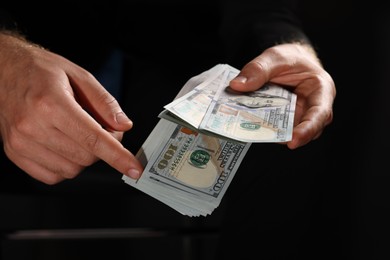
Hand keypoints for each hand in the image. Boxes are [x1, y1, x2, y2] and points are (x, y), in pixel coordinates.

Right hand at [0, 32, 142, 183]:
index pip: (93, 138)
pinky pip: (52, 176)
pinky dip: (66, 166)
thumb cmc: (40, 71)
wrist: (2, 71)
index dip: (118, 156)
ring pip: (71, 169)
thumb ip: (104, 102)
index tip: (133, 168)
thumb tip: (124, 126)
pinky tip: (64, 146)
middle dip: (102, 148)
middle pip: (86, 156)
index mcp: (51, 103)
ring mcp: (21, 142)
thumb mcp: (79, 76)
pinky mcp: (14, 153)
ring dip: (84, 157)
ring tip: (77, 134)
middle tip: (101, 129)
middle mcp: (33, 125)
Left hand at [229, 43, 335, 148]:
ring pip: (288, 131)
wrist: (287, 61)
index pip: (320, 113)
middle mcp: (313, 107)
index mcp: (321, 90)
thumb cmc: (290, 58)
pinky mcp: (283, 120)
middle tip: (267, 137)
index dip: (308, 129)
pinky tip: (249, 124)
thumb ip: (258, 69)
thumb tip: (238, 85)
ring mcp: (298, 116)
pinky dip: (263, 127)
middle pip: (306, 129)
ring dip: (272, 132)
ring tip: (253, 128)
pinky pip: (275, 128)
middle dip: (287, 136)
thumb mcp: (275, 57)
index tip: (293, 141)